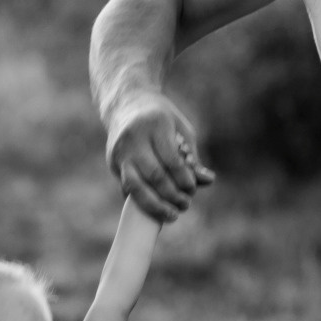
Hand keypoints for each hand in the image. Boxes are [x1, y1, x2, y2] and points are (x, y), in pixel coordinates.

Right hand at [106, 95, 213, 221]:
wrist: (125, 105)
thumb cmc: (161, 119)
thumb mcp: (181, 130)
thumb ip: (192, 156)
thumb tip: (208, 181)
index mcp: (155, 125)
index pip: (171, 160)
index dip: (184, 180)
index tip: (193, 189)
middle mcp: (133, 139)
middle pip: (154, 175)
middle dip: (172, 195)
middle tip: (185, 205)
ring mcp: (119, 151)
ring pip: (135, 186)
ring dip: (154, 205)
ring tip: (172, 215)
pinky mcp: (112, 162)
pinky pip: (126, 187)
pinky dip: (141, 202)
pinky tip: (155, 209)